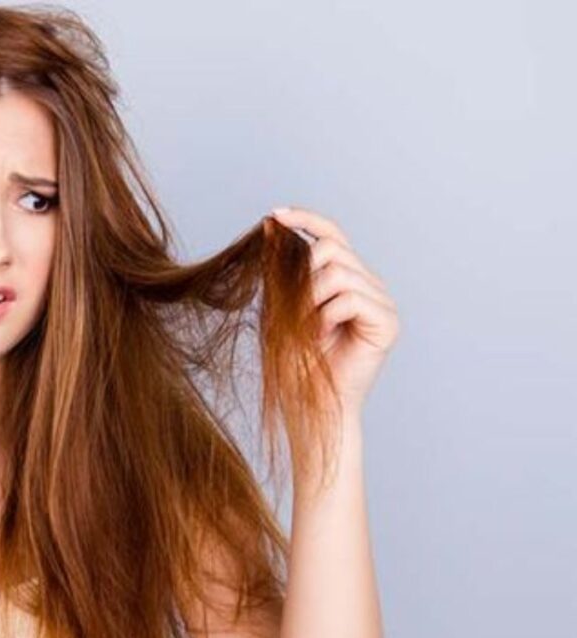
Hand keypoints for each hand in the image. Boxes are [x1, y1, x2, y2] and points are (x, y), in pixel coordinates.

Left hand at [271, 206, 399, 416]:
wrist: (308, 401)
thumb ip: (281, 268)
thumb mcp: (281, 306)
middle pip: (331, 248)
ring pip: (338, 272)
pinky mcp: (388, 321)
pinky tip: (322, 336)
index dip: (305, 219)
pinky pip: (351, 298)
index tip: (275, 215)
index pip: (330, 234)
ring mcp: (381, 301)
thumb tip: (270, 224)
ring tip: (309, 329)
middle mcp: (367, 283)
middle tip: (296, 312)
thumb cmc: (294, 358)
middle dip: (303, 276)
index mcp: (344, 277)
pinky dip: (326, 316)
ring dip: (311, 301)